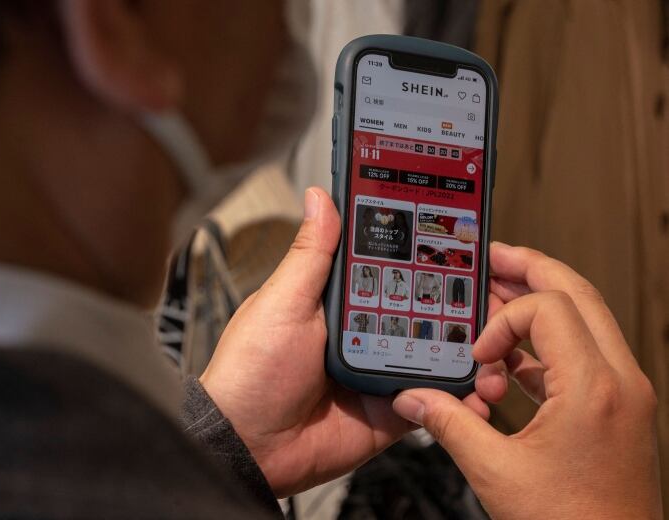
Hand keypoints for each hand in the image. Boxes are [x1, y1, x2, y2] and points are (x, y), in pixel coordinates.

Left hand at [200, 188, 494, 496]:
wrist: (248, 447)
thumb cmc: (251, 370)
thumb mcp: (282, 302)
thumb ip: (312, 255)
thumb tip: (319, 197)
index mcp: (335, 301)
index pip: (386, 267)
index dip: (418, 253)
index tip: (456, 235)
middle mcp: (361, 332)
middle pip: (419, 308)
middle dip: (456, 302)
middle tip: (496, 290)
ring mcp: (377, 371)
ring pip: (433, 352)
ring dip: (464, 347)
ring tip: (497, 338)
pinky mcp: (389, 410)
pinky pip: (431, 399)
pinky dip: (456, 395)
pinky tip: (478, 385)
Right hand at [393, 243, 661, 518]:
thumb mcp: (496, 472)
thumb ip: (448, 424)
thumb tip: (412, 398)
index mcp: (593, 388)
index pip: (549, 308)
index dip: (504, 319)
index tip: (479, 354)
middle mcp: (620, 381)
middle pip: (578, 293)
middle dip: (530, 269)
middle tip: (492, 257)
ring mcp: (625, 394)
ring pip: (586, 319)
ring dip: (539, 306)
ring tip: (498, 301)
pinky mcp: (619, 410)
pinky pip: (585, 354)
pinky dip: (547, 347)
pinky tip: (511, 363)